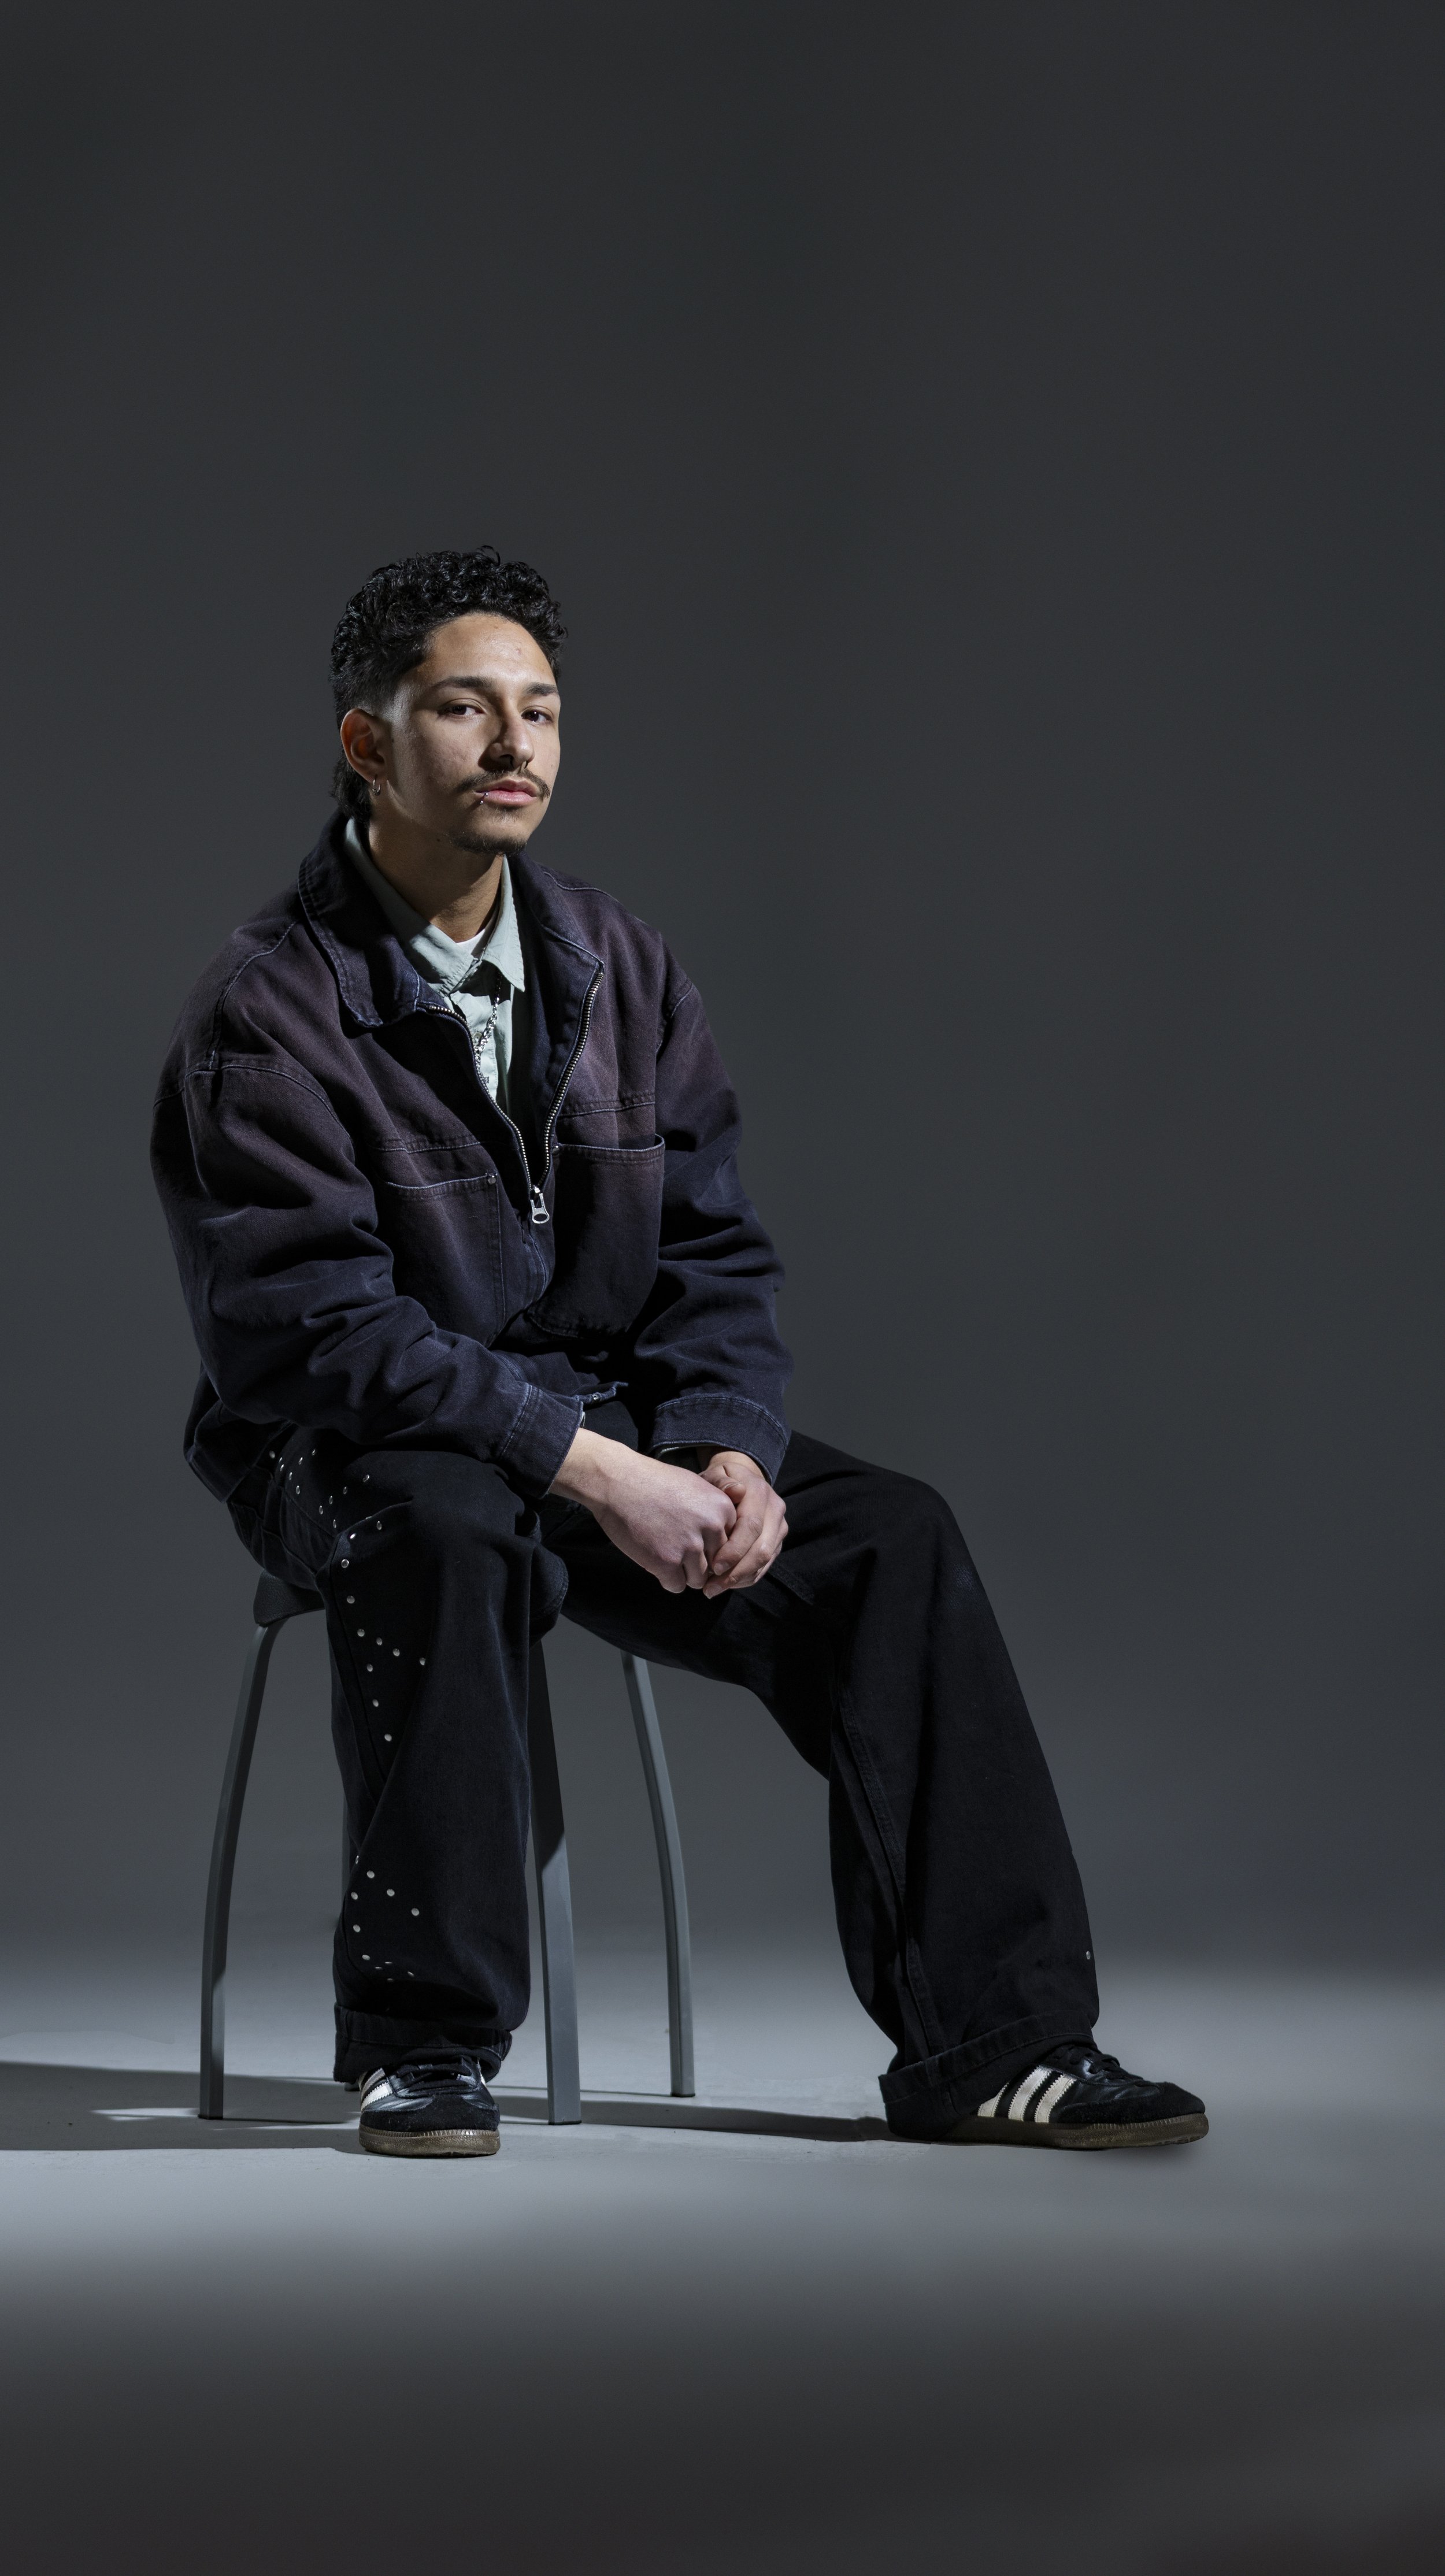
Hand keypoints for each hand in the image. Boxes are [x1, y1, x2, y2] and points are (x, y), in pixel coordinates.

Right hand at [550, 1429, 736, 1593]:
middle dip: (697, 1561)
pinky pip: (676, 1586)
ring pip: (698, 1579)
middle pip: (716, 1564)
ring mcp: (689, 1546)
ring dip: (682, 1572)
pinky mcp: (665, 1562)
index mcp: (723, 1508)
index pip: (729, 1545)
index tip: (690, 1536)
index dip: (710, 1545)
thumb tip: (725, 1545)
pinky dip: (665, 1578)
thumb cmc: (653, 1482)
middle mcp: (712, 1527)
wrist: (617, 1480)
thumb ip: (714, 1513)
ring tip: (664, 1553)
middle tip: (674, 1546)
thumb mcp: (696, 1487)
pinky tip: (654, 1559)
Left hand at [696, 1450, 787, 1597]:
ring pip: (765, 1561)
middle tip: (710, 1588)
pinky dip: (745, 1578)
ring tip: (713, 1590)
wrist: (741, 1480)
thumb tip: (736, 1491)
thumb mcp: (715, 1475)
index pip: (751, 1526)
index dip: (734, 1550)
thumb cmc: (719, 1482)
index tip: (712, 1567)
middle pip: (762, 1549)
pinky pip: (764, 1566)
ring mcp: (779, 1527)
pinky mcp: (777, 1541)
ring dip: (740, 1579)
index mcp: (760, 1493)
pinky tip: (724, 1584)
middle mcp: (775, 1510)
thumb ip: (721, 1481)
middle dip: (736, 1572)